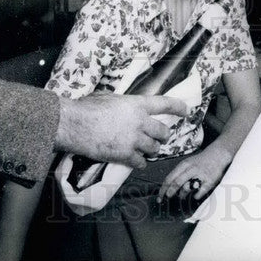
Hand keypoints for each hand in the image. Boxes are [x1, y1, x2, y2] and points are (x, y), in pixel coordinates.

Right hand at [56, 94, 188, 168]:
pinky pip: (140, 162)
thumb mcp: (107, 97)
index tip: (186, 110)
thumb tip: (120, 104)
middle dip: (163, 136)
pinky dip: (140, 163)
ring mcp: (133, 139)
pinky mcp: (125, 155)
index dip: (177, 107)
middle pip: (162, 132)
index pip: (164, 104)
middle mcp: (140, 122)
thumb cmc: (87, 107)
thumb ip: (120, 102)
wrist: (75, 124)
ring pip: (154, 148)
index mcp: (137, 104)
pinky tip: (138, 163)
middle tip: (160, 138)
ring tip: (149, 151)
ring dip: (153, 150)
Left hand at [158, 146, 231, 199]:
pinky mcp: (209, 181)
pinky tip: (195, 195)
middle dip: (170, 192)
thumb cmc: (200, 161)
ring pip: (187, 187)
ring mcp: (201, 175)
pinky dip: (196, 196)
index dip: (163, 189)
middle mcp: (191, 169)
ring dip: (182, 194)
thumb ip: (179, 173)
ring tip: (183, 196)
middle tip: (168, 197)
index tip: (159, 197)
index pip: (170, 178)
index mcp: (184, 165)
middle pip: (177, 182)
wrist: (218, 154)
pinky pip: (200, 192)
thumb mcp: (188, 163)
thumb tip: (168, 188)